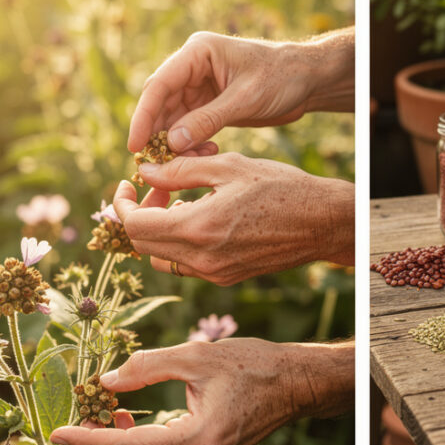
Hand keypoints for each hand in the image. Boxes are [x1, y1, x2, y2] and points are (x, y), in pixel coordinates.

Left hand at [48, 338, 353, 444]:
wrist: (295, 383)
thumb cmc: (252, 364)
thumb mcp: (196, 355)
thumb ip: (147, 366)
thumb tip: (104, 381)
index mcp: (200, 438)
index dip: (88, 439)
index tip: (57, 431)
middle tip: (83, 418)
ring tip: (108, 412)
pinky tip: (130, 418)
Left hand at [112, 153, 353, 284]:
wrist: (322, 222)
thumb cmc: (281, 187)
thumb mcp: (228, 166)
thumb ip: (179, 170)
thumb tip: (145, 172)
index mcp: (199, 228)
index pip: (135, 226)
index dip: (122, 204)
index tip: (128, 183)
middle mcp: (202, 259)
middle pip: (143, 245)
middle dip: (139, 214)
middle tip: (156, 187)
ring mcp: (214, 274)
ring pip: (162, 259)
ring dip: (158, 231)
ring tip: (178, 202)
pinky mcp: (226, 278)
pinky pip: (186, 265)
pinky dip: (179, 242)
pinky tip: (200, 216)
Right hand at [130, 29, 353, 153]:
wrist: (307, 80)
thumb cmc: (280, 78)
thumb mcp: (245, 99)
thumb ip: (208, 120)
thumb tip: (172, 142)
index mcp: (197, 52)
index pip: (160, 84)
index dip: (144, 116)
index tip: (136, 145)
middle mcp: (193, 66)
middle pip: (161, 102)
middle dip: (156, 133)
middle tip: (152, 164)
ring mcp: (199, 86)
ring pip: (173, 118)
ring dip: (175, 142)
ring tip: (185, 162)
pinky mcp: (209, 104)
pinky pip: (189, 126)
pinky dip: (191, 142)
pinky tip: (203, 154)